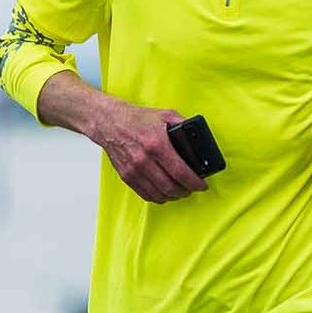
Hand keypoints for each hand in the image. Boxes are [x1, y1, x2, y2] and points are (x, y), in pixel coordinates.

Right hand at [89, 100, 208, 203]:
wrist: (110, 122)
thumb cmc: (136, 119)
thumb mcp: (165, 115)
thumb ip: (183, 124)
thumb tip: (199, 136)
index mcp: (157, 144)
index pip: (181, 172)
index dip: (194, 183)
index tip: (202, 185)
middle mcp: (144, 159)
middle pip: (171, 187)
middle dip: (186, 191)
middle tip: (191, 188)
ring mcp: (134, 170)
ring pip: (159, 194)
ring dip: (173, 196)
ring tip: (179, 191)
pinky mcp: (126, 176)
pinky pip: (146, 195)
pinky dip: (158, 197)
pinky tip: (164, 192)